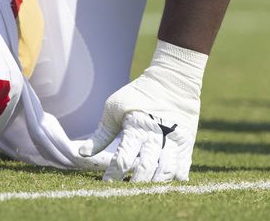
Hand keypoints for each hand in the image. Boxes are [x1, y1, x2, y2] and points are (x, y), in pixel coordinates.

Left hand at [77, 41, 206, 182]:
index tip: (106, 184)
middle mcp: (156, 136)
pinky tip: (167, 182)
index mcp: (135, 127)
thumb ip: (101, 134)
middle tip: (125, 190)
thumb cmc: (138, 93)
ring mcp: (173, 140)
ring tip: (144, 188)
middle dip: (134, 182)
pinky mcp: (186, 142)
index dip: (114, 175)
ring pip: (165, 170)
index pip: (123, 159)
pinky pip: (183, 166)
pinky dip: (175, 177)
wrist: (173, 80)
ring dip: (154, 182)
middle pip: (145, 168)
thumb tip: (82, 153)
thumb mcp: (114, 108)